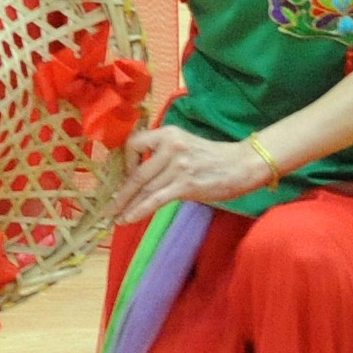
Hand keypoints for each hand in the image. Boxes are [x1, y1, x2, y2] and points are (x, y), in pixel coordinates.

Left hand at [109, 122, 277, 224]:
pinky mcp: (185, 184)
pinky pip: (155, 199)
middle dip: (121, 192)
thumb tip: (144, 176)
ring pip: (144, 187)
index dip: (127, 162)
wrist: (244, 164)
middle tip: (108, 206)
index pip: (134, 144)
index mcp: (168, 134)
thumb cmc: (216, 158)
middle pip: (137, 172)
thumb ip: (164, 156)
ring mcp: (177, 166)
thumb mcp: (185, 146)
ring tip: (115, 216)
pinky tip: (129, 218)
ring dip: (127, 204)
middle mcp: (170, 147)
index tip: (128, 176)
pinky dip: (139, 210)